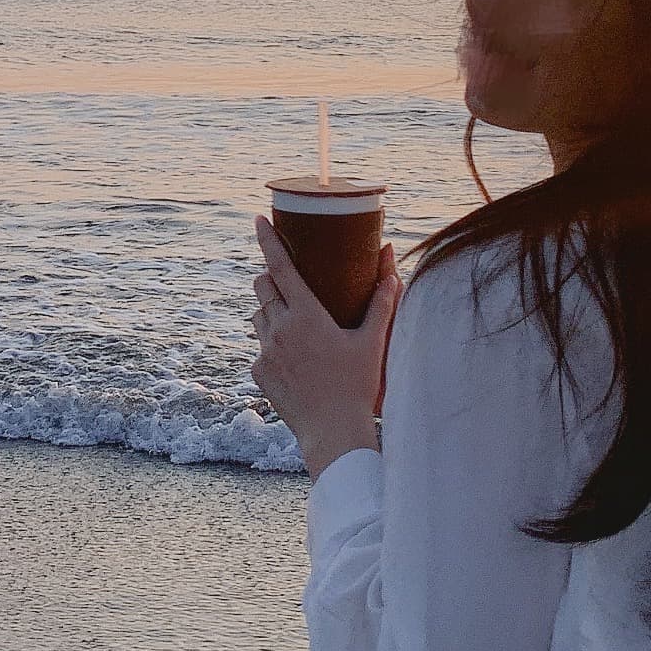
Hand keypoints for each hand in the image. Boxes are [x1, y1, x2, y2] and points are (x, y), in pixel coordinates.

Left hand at [251, 217, 401, 477]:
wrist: (333, 432)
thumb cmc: (358, 386)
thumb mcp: (372, 342)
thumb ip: (382, 302)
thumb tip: (392, 269)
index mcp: (306, 315)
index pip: (280, 266)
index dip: (267, 240)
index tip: (257, 218)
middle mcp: (279, 329)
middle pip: (262, 286)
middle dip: (269, 276)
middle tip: (286, 278)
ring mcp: (264, 351)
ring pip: (258, 316)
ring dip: (271, 311)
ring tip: (295, 323)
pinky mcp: (257, 371)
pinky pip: (259, 347)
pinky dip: (272, 344)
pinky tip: (295, 359)